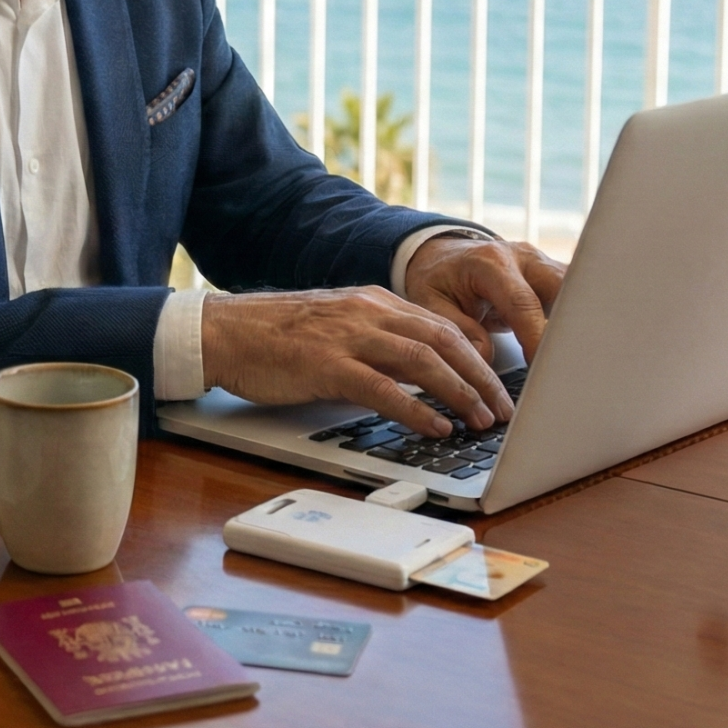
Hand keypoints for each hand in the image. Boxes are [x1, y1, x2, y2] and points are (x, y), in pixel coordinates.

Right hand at [199, 286, 510, 436]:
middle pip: (444, 340)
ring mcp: (348, 336)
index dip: (477, 356)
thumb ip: (375, 342)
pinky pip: (384, 387)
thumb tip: (416, 375)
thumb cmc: (275, 336)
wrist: (224, 331)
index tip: (498, 385)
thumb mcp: (336, 327)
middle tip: (503, 408)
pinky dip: (416, 408)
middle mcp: (368, 312)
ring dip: (460, 392)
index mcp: (373, 301)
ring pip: (423, 360)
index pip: (442, 325)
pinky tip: (435, 426)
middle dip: (481, 377)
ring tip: (480, 421)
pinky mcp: (327, 365)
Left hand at [403, 234, 568, 360]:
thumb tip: (486, 359)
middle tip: (569, 367)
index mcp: (490, 262)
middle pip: (563, 291)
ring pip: (577, 294)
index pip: (522, 303)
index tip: (542, 370)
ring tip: (575, 362)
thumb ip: (458, 330)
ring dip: (577, 327)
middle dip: (570, 329)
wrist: (444, 256)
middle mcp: (524, 258)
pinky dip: (575, 324)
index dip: (536, 339)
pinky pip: (574, 299)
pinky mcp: (554, 277)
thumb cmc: (437, 278)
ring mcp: (543, 265)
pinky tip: (575, 351)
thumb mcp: (431, 303)